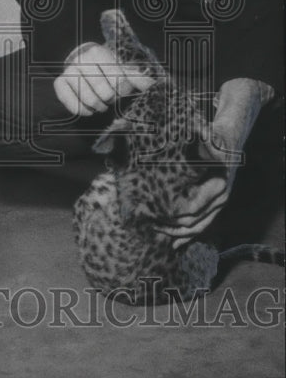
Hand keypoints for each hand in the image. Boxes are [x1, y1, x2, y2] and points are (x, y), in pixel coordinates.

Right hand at [54, 42, 153, 116]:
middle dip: (111, 99)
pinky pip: (73, 105)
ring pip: (90, 99)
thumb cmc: (106, 69)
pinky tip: (89, 110)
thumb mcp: (122, 69)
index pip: (117, 80)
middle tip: (110, 96)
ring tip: (102, 104)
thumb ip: (137, 77)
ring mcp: (68, 71)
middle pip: (104, 92)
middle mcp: (80, 59)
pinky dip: (84, 111)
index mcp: (97, 52)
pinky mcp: (59, 83)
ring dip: (99, 106)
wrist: (83, 67)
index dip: (123, 90)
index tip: (122, 89)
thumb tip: (153, 85)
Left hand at [155, 78, 271, 248]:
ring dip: (176, 233)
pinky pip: (200, 223)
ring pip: (197, 227)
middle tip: (148, 226)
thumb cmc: (218, 135)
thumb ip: (208, 141)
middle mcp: (219, 198)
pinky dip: (186, 234)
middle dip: (170, 227)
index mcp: (218, 186)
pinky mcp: (210, 203)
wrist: (230, 135)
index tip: (153, 215)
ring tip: (156, 234)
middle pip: (193, 224)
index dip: (171, 215)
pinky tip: (173, 243)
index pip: (192, 209)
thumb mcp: (213, 135)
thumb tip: (204, 140)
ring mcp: (216, 203)